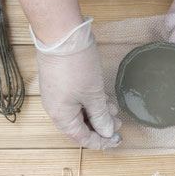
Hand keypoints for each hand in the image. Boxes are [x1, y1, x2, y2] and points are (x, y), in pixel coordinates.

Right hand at [30, 17, 121, 149]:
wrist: (60, 34)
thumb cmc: (76, 66)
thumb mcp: (94, 95)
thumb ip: (100, 117)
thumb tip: (106, 132)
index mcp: (62, 117)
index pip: (83, 138)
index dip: (101, 142)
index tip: (116, 140)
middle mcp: (56, 110)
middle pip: (80, 127)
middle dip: (101, 127)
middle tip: (118, 124)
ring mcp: (56, 96)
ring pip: (79, 112)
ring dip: (97, 113)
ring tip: (113, 109)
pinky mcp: (59, 84)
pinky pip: (75, 100)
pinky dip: (89, 102)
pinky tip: (102, 98)